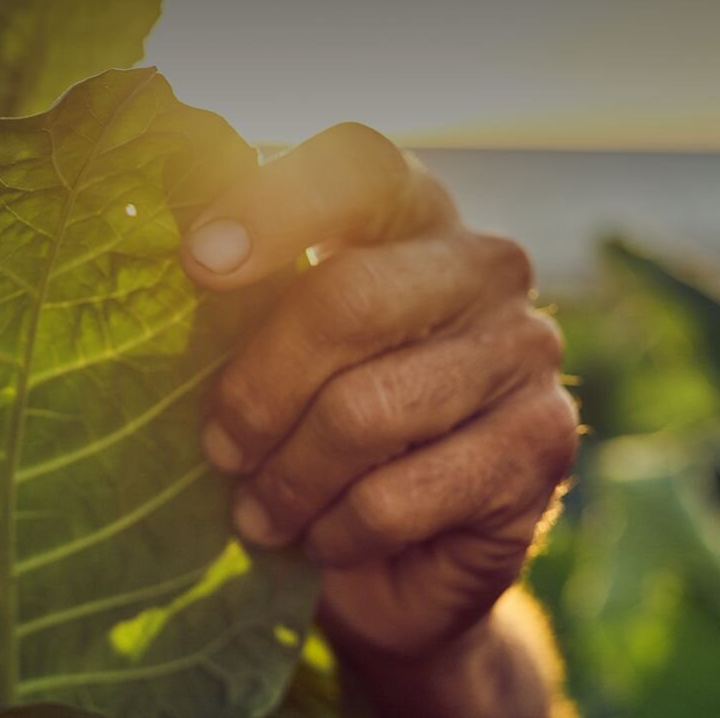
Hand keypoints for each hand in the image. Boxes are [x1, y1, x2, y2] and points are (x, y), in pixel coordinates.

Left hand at [182, 124, 578, 661]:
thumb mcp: (269, 344)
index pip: (356, 167)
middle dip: (257, 391)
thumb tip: (176, 245)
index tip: (198, 263)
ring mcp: (525, 350)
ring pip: (363, 413)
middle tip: (217, 451)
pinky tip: (324, 539)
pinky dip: (336, 532)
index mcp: (411, 212)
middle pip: (348, 298)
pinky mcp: (543, 445)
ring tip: (258, 515)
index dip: (274, 206)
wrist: (405, 554)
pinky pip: (396, 498)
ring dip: (286, 481)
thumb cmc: (314, 423)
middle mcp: (484, 264)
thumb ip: (238, 291)